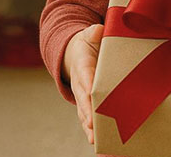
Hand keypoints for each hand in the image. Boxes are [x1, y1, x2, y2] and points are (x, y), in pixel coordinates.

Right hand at [62, 24, 103, 143]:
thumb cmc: (87, 44)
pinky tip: (94, 140)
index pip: (86, 74)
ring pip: (84, 111)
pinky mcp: (86, 102)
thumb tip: (98, 30)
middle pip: (83, 98)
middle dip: (88, 111)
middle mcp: (80, 82)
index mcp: (83, 64)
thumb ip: (94, 33)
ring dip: (88, 125)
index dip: (88, 83)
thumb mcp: (89, 34)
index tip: (91, 91)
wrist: (72, 54)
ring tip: (93, 138)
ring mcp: (82, 94)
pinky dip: (90, 128)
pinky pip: (87, 116)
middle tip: (93, 123)